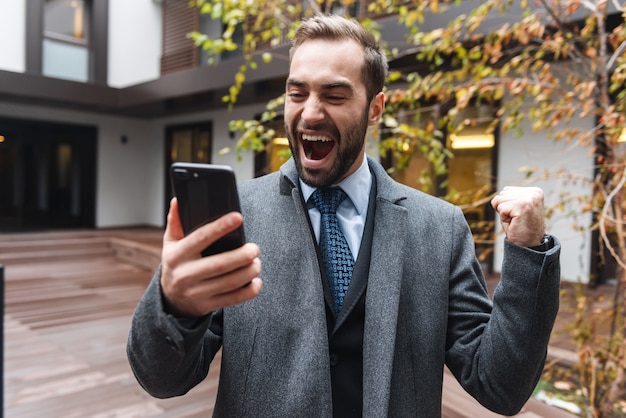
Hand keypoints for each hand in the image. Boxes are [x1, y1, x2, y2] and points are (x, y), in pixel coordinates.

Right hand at [160, 198, 262, 317]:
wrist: (171, 300)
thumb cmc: (176, 265)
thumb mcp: (170, 244)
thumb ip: (175, 222)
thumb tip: (178, 201)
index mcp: (176, 256)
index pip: (200, 238)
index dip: (220, 227)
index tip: (238, 218)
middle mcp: (185, 275)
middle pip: (220, 264)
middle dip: (242, 255)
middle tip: (255, 248)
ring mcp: (197, 293)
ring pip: (230, 283)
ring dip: (249, 271)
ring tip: (257, 262)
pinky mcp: (208, 305)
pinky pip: (233, 299)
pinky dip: (249, 291)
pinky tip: (256, 281)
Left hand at [491, 186, 545, 246]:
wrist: (528, 245)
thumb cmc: (520, 228)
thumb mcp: (512, 208)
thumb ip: (505, 198)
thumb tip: (495, 200)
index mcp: (534, 191)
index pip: (507, 190)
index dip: (507, 205)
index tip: (518, 215)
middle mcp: (534, 193)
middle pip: (502, 193)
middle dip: (504, 208)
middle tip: (516, 219)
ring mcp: (530, 198)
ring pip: (500, 200)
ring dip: (504, 213)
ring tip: (516, 220)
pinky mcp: (523, 206)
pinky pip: (501, 208)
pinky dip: (504, 218)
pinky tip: (515, 223)